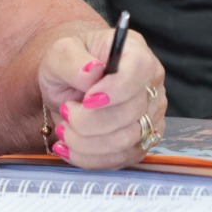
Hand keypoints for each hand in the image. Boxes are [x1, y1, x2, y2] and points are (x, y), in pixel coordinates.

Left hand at [38, 27, 165, 169]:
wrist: (69, 87)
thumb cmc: (69, 65)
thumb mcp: (60, 53)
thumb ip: (72, 60)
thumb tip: (91, 71)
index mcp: (136, 52)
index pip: (139, 70)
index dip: (115, 89)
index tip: (86, 99)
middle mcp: (151, 85)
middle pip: (131, 113)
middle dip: (88, 120)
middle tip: (65, 110)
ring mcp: (151, 116)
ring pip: (125, 141)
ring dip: (85, 141)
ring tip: (63, 128)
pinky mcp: (142, 142)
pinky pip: (120, 159)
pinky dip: (89, 157)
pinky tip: (68, 147)